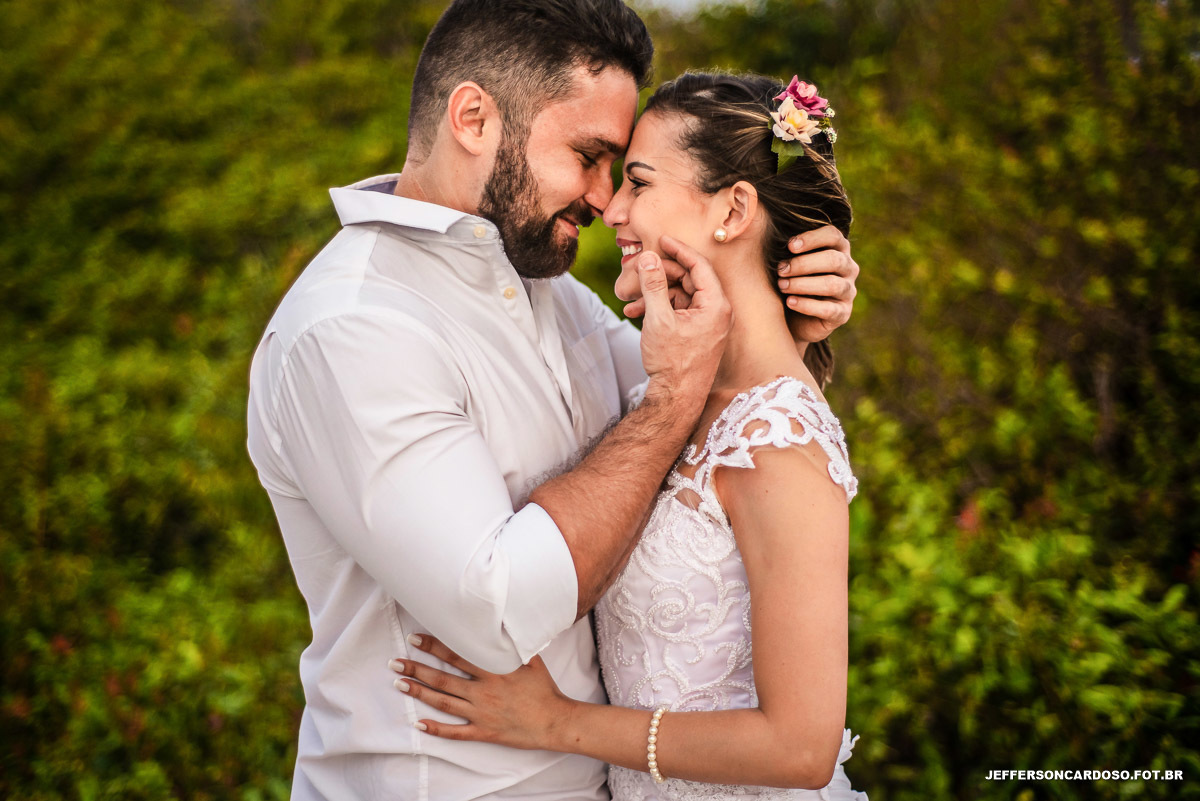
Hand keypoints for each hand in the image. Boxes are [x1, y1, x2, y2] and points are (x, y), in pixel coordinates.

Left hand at [390, 633, 574, 749]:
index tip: (416, 639)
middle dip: (416, 669)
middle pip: (442, 678)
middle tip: (395, 662)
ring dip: (419, 693)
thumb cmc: (544, 689)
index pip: (456, 655)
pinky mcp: (483, 731)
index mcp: (493, 671)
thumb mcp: (531, 659)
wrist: (555, 721)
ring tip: (399, 684)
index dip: (434, 647)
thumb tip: (500, 624)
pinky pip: (455, 732)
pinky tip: (419, 723)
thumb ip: (511, 644)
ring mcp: (481, 713)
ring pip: (443, 702)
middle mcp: (483, 691)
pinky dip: (436, 728)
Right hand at [636, 235, 731, 405]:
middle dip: (661, 275)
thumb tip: (650, 258)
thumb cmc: (673, 364)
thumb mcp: (659, 320)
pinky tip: (635, 312)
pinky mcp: (698, 333)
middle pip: (689, 279)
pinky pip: (679, 311)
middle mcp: (717, 312)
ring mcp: (708, 323)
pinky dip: (659, 308)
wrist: (677, 399)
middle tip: (639, 271)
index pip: (700, 266)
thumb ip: (653, 285)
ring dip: (655, 293)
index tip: (661, 240)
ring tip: (631, 298)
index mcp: (716, 305)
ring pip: (681, 295)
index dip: (679, 250)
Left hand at [774, 226, 858, 342]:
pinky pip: (829, 309)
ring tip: (782, 286)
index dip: (812, 238)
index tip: (789, 246)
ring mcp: (848, 292)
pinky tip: (790, 302)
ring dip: (804, 284)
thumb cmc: (788, 281)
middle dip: (804, 264)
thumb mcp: (787, 263)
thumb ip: (785, 248)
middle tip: (781, 270)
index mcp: (838, 249)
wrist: (790, 318)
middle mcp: (848, 268)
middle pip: (833, 260)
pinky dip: (807, 305)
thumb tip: (765, 228)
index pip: (833, 235)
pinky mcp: (842, 314)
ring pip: (833, 284)